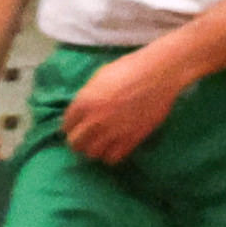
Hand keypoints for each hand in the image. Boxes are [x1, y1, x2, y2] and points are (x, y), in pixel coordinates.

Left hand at [55, 45, 194, 166]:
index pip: (66, 124)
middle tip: (84, 140)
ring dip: (93, 150)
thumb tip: (82, 108)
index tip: (74, 128)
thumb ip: (88, 95)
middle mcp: (95, 120)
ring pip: (92, 153)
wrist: (158, 74)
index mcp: (84, 102)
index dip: (70, 127)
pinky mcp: (131, 139)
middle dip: (77, 142)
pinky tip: (113, 148)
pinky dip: (110, 155)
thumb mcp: (99, 77)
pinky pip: (113, 157)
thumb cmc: (129, 69)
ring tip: (98, 145)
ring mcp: (113, 132)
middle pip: (76, 143)